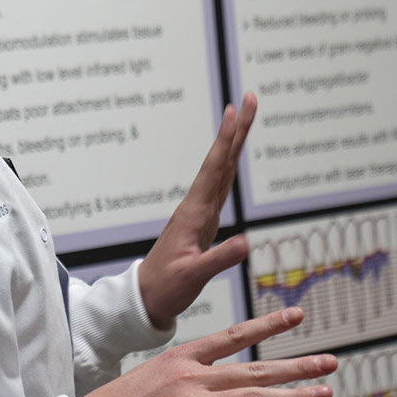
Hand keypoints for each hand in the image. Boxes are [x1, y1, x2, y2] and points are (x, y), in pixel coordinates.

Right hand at [76, 307, 334, 396]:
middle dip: (297, 365)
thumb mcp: (153, 376)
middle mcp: (192, 376)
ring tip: (323, 394)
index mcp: (183, 357)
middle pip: (255, 366)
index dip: (268, 325)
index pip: (234, 336)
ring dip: (293, 396)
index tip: (296, 316)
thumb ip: (187, 377)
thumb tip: (212, 384)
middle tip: (328, 362)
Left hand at [138, 93, 256, 328]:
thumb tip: (246, 242)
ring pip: (222, 170)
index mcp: (195, 214)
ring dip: (234, 143)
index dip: (226, 140)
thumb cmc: (168, 287)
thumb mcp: (193, 277)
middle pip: (222, 160)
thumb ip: (218, 260)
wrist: (148, 298)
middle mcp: (197, 206)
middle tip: (249, 98)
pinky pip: (221, 187)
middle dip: (237, 129)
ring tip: (244, 116)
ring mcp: (200, 213)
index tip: (234, 110)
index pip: (215, 168)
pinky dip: (230, 167)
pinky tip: (233, 158)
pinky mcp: (203, 222)